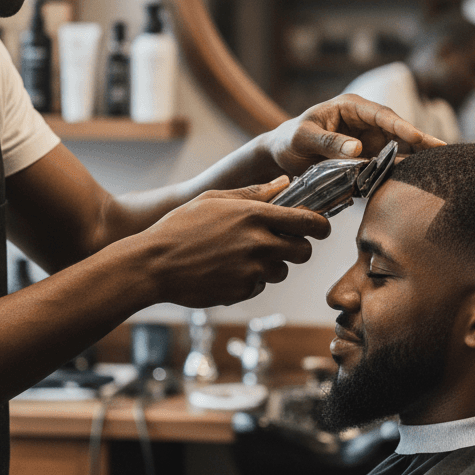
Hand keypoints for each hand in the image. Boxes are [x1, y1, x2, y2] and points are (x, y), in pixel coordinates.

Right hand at [143, 178, 330, 306]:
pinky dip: (250, 280)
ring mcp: (252, 270)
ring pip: (282, 270)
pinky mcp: (242, 292)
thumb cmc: (180, 227)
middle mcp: (259, 243)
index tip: (320, 228)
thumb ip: (255, 193)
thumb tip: (285, 183)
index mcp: (255, 215)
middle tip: (283, 243)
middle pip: (303, 250)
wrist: (153, 265)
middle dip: (298, 247)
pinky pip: (259, 286)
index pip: (308, 221)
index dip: (320, 225)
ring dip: (272, 264)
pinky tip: (226, 270)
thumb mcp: (214, 199)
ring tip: (242, 256)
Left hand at [262, 94, 445, 176]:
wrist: (282, 154)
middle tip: (444, 153)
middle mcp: (365, 121)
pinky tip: (416, 180)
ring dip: (415, 157)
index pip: (383, 115)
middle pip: (398, 130)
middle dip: (420, 141)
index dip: (402, 127)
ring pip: (397, 147)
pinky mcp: (368, 156)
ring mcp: (369, 138)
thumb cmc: (290, 139)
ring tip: (438, 169)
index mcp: (351, 106)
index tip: (419, 138)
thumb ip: (328, 142)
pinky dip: (400, 170)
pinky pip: (387, 163)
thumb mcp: (303, 138)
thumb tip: (358, 148)